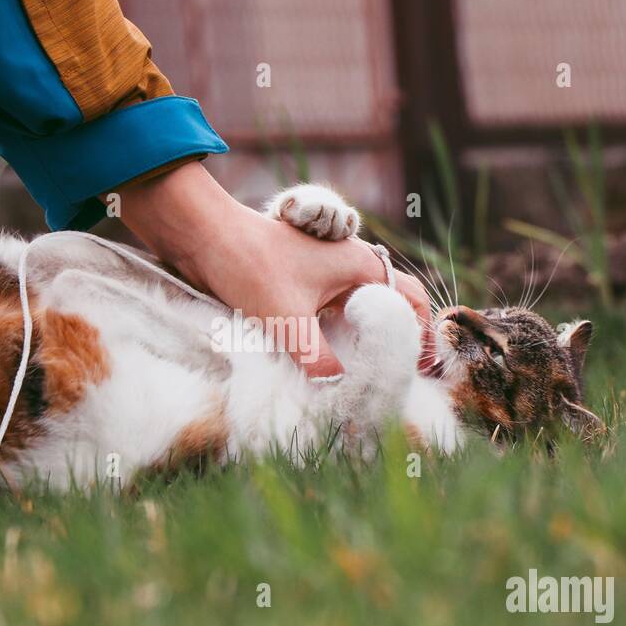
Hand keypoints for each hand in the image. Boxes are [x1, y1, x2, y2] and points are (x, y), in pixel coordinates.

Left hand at [117, 163, 434, 378]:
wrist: (203, 236)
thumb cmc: (249, 267)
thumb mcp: (287, 320)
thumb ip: (316, 358)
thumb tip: (339, 390)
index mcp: (360, 266)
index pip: (410, 300)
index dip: (421, 335)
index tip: (418, 369)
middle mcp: (349, 266)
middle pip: (389, 306)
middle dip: (396, 340)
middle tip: (395, 377)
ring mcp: (325, 272)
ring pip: (360, 310)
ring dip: (365, 338)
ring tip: (366, 375)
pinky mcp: (301, 281)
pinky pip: (332, 311)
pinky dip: (338, 334)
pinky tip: (327, 360)